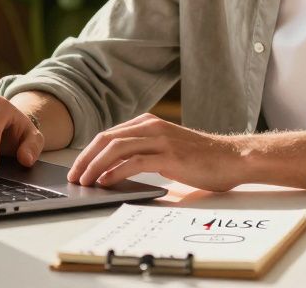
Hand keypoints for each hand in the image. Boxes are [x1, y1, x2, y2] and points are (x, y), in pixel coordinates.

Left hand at [67, 113, 242, 191]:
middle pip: (106, 139)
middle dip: (85, 158)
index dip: (88, 152)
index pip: (109, 135)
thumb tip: (114, 171)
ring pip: (116, 148)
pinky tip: (106, 183)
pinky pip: (134, 162)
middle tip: (73, 176)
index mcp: (149, 123)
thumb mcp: (167, 150)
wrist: (233, 158)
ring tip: (84, 182)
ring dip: (95, 166)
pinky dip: (115, 173)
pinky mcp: (169, 156)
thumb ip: (144, 153)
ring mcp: (160, 140)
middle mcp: (152, 127)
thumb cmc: (202, 158)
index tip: (77, 168)